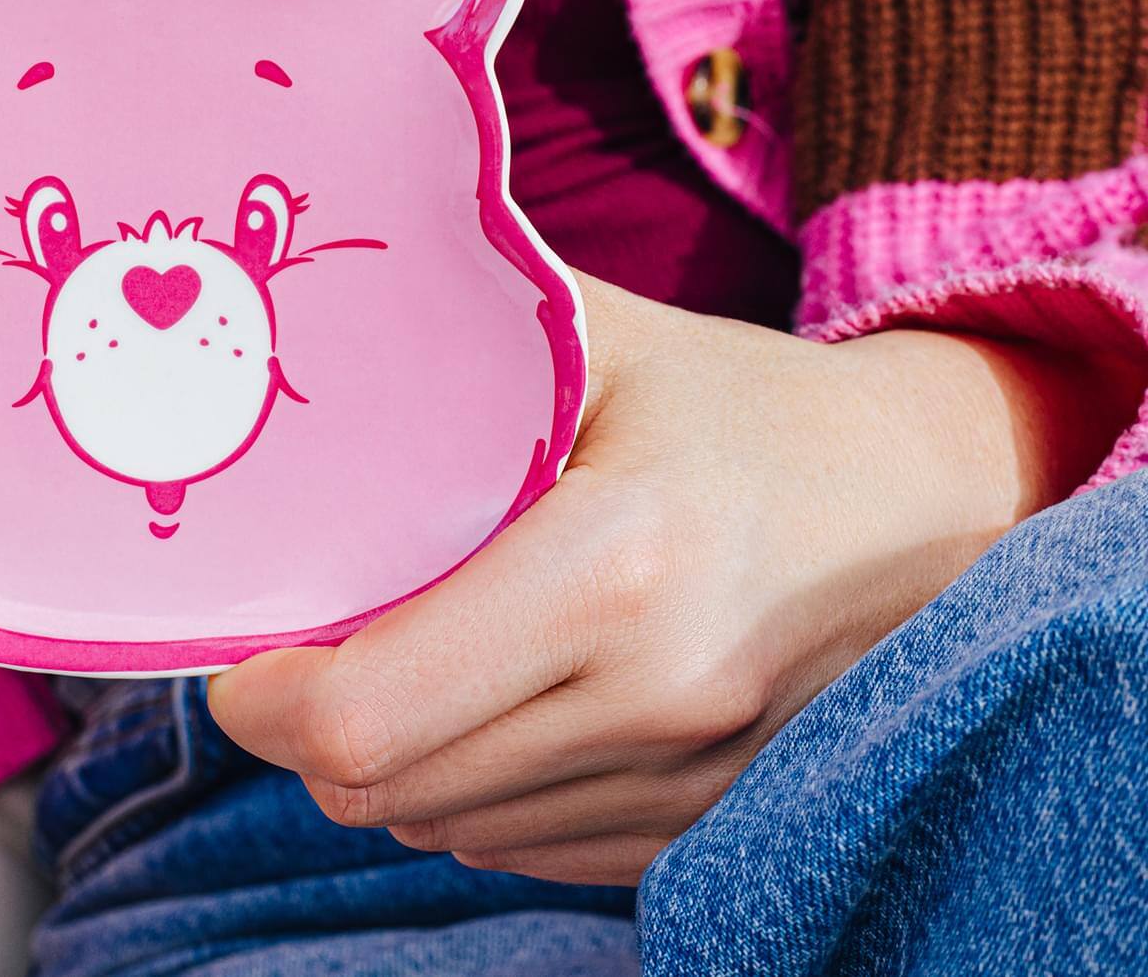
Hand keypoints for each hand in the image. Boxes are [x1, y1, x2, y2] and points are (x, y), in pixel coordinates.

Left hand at [207, 274, 1127, 884]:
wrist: (927, 493)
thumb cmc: (735, 399)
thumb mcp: (595, 335)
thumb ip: (447, 336)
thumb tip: (281, 321)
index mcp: (613, 564)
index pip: (366, 717)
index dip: (264, 701)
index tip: (241, 653)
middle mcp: (657, 695)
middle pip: (386, 790)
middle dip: (311, 730)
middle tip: (307, 643)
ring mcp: (695, 779)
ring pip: (448, 827)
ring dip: (393, 761)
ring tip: (407, 655)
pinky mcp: (712, 821)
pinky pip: (529, 848)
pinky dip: (475, 790)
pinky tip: (493, 698)